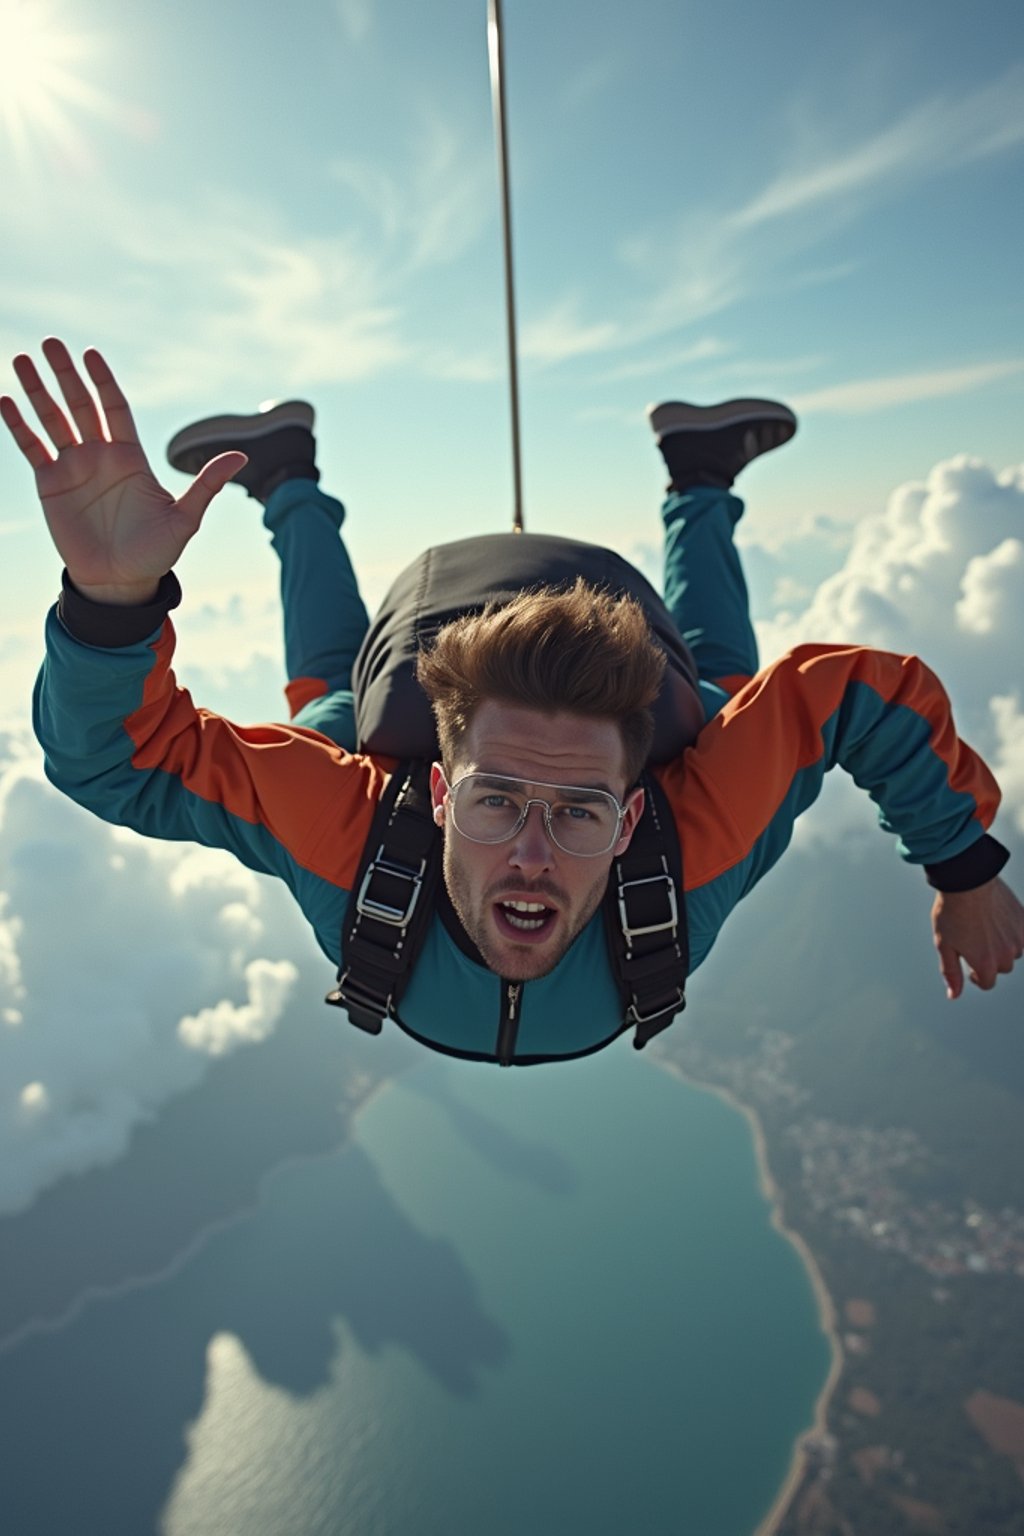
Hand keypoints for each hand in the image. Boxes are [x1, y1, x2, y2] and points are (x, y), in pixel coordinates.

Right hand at [0, 338, 246, 602]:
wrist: (120, 582)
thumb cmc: (156, 553)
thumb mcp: (184, 519)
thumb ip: (206, 485)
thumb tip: (240, 456)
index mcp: (130, 457)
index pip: (114, 408)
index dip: (102, 381)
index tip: (91, 354)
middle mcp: (100, 455)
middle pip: (81, 405)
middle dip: (66, 374)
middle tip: (51, 342)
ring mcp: (73, 468)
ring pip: (52, 419)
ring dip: (37, 390)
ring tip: (21, 359)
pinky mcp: (50, 485)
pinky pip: (33, 447)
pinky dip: (19, 425)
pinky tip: (6, 401)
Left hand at [932, 876, 1023, 999]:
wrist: (967, 881)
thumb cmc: (952, 911)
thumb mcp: (944, 945)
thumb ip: (952, 973)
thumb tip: (953, 995)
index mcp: (985, 963)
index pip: (987, 983)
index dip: (977, 975)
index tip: (969, 962)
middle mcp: (1005, 954)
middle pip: (1002, 968)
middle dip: (990, 959)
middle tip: (975, 940)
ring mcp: (1018, 938)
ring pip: (1014, 952)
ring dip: (1003, 946)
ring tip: (986, 928)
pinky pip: (1022, 935)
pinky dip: (1013, 932)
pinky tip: (998, 920)